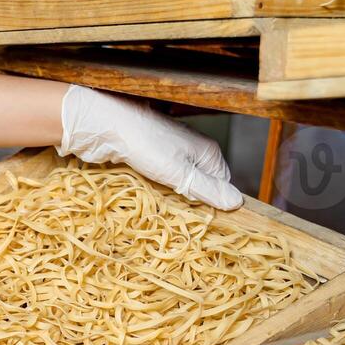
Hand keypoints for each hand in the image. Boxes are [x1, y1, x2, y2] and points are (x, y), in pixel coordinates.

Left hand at [57, 85, 244, 210]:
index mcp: (208, 151)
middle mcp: (193, 150)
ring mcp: (172, 152)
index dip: (211, 203)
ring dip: (171, 197)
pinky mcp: (151, 157)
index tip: (199, 218)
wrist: (106, 126)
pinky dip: (156, 189)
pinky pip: (161, 180)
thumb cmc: (144, 144)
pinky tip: (148, 195)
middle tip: (178, 215)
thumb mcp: (180, 173)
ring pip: (179, 184)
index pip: (221, 186)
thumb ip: (207, 189)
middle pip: (200, 185)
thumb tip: (237, 202)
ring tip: (161, 206)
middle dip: (190, 202)